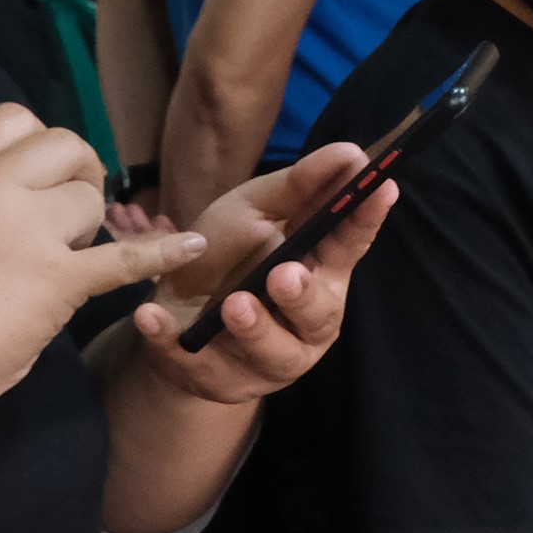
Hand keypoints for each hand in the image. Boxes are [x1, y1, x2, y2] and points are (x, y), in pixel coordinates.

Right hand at [0, 104, 202, 403]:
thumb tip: (15, 180)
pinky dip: (162, 252)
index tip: (40, 176)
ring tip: (63, 257)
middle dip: (78, 171)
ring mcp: (28, 231)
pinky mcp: (59, 278)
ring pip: (91, 199)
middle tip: (70, 211)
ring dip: (89, 225)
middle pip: (64, 145)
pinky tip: (194, 246)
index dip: (38, 145)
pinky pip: (124, 258)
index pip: (13, 119)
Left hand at [124, 139, 394, 401]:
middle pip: (318, 315)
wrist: (175, 312)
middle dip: (303, 297)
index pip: (351, 245)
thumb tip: (351, 152)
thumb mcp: (256, 211)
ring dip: (254, 330)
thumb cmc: (227, 256)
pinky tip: (151, 317)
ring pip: (273, 354)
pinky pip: (199, 366)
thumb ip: (300, 187)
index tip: (381, 187)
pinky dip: (172, 342)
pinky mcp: (221, 379)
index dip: (366, 219)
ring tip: (232, 304)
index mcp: (321, 274)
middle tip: (284, 275)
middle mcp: (306, 322)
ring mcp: (267, 358)